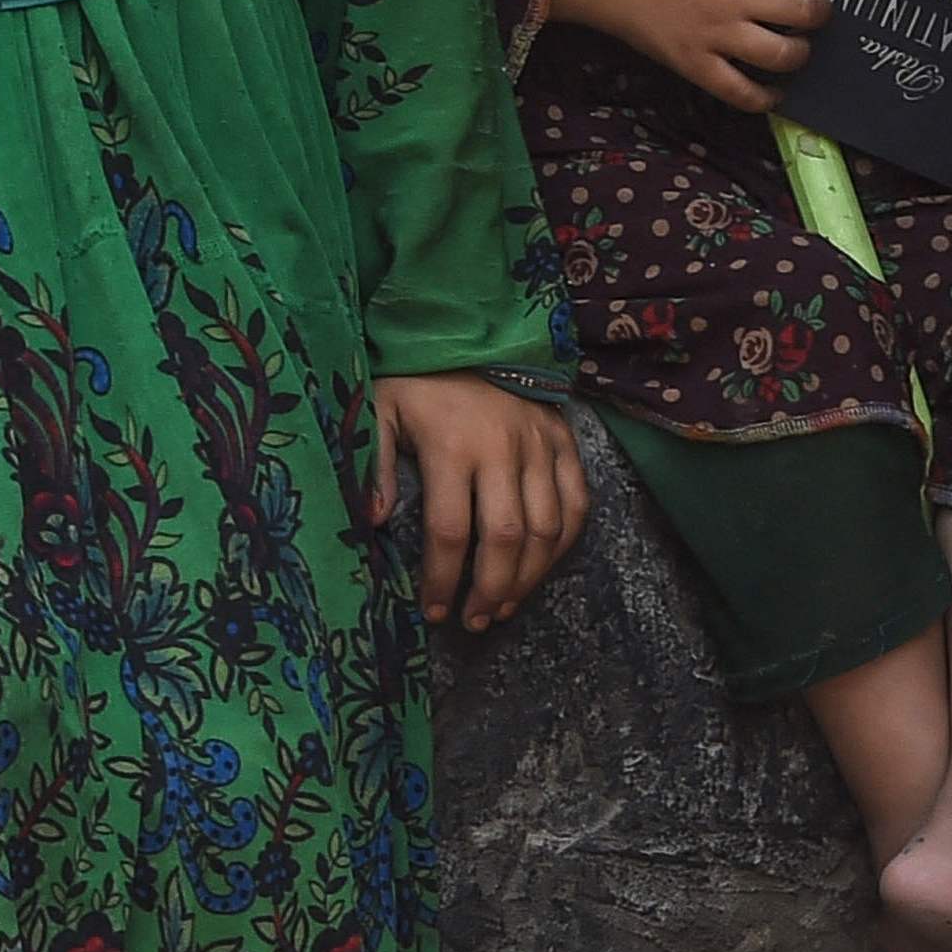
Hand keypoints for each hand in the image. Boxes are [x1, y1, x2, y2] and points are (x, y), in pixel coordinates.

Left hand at [369, 373, 587, 629]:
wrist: (471, 329)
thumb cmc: (417, 379)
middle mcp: (502, 449)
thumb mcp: (378, 410)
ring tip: (506, 606)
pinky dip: (564, 542)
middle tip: (476, 622)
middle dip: (490, 589)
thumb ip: (374, 465)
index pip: (449, 531)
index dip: (442, 579)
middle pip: (505, 537)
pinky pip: (577, 501)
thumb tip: (375, 521)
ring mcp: (541, 445)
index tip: (434, 611)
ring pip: (547, 528)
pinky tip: (543, 567)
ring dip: (529, 576)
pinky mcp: (565, 440)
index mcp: (452, 446)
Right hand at [551, 0, 858, 111]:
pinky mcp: (698, 65)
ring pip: (782, 55)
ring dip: (800, 52)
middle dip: (821, 12)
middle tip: (816, 12)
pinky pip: (742, 92)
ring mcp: (718, 35)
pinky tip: (776, 92)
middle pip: (803, 10)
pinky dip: (766, 97)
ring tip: (797, 47)